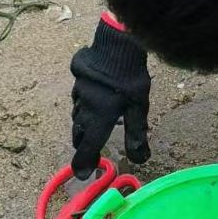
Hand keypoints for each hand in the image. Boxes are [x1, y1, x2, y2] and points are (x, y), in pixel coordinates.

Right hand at [70, 19, 151, 176]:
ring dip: (82, 124)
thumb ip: (137, 134)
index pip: (87, 147)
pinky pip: (78, 96)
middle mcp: (84, 107)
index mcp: (97, 119)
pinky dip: (83, 104)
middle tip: (86, 152)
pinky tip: (92, 99)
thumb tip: (140, 160)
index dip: (84, 163)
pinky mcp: (78, 77)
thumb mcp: (138, 108)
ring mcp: (79, 91)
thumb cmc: (129, 77)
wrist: (114, 43)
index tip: (82, 175)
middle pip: (79, 132)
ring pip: (77, 113)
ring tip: (89, 128)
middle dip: (81, 145)